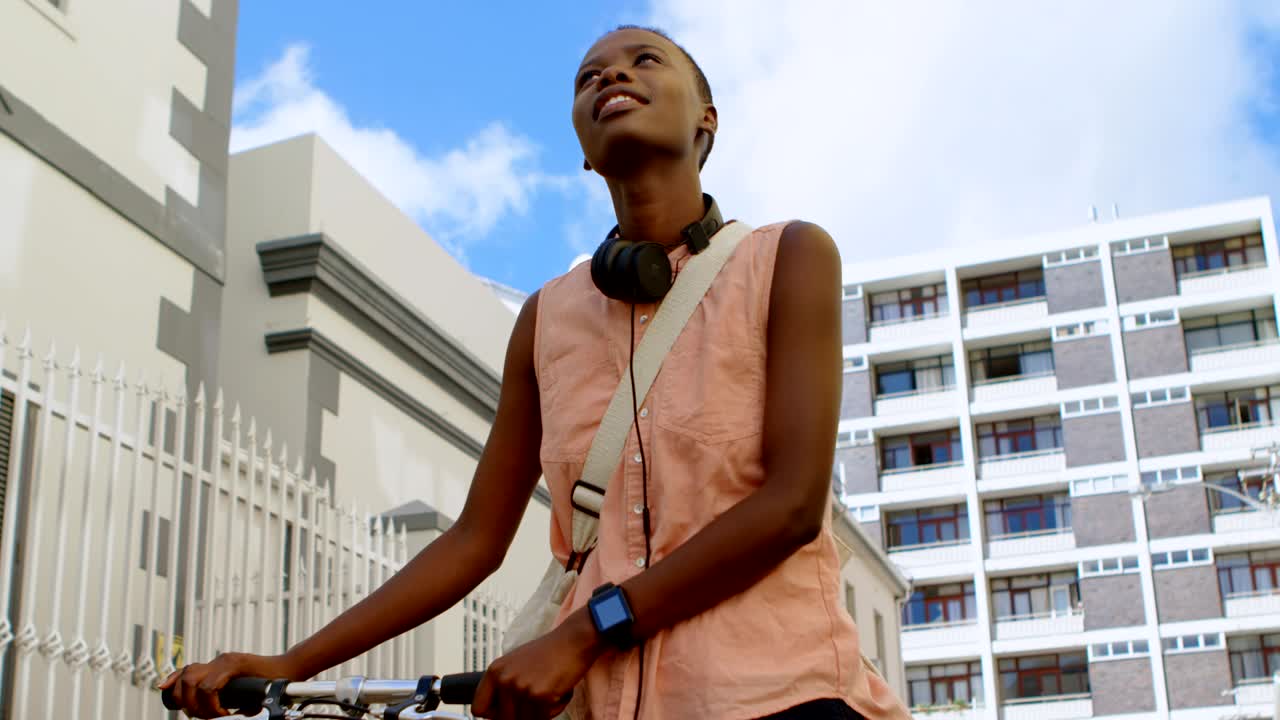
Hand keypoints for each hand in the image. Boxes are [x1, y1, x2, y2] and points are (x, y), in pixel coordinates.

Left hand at [157, 652, 299, 718]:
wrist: (290, 672)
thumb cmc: (269, 684)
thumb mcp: (241, 691)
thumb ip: (224, 694)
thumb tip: (207, 711)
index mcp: (218, 665)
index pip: (186, 670)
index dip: (171, 680)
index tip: (162, 690)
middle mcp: (219, 659)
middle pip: (185, 676)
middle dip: (182, 700)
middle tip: (197, 715)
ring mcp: (227, 660)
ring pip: (193, 680)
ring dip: (196, 703)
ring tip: (211, 715)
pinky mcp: (236, 664)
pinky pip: (210, 686)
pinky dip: (212, 704)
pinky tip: (224, 712)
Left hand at [472, 609, 605, 718]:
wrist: (575, 640)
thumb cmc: (549, 652)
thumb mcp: (516, 664)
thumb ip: (503, 685)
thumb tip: (496, 714)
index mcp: (495, 670)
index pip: (478, 709)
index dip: (494, 715)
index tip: (509, 711)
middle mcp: (504, 679)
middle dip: (522, 715)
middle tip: (538, 701)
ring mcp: (521, 688)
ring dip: (541, 713)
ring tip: (550, 693)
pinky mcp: (539, 696)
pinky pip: (544, 718)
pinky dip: (556, 709)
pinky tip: (560, 692)